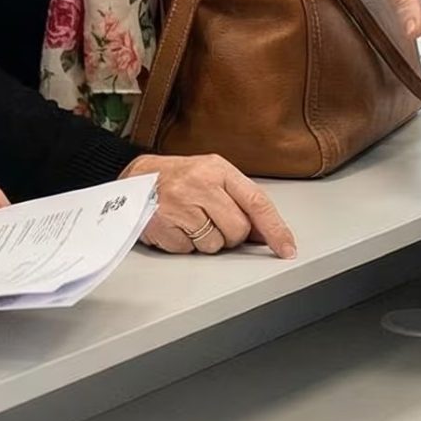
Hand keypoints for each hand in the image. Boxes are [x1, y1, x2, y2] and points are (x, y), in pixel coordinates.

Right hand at [124, 153, 296, 257]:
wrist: (133, 179)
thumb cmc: (179, 178)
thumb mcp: (212, 177)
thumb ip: (241, 201)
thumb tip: (267, 234)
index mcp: (217, 169)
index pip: (256, 202)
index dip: (275, 228)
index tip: (287, 248)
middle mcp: (199, 185)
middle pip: (238, 230)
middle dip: (231, 235)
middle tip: (212, 220)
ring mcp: (179, 205)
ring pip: (214, 245)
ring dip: (206, 241)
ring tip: (191, 221)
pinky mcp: (161, 225)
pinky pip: (188, 250)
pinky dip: (184, 245)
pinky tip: (176, 227)